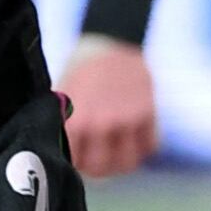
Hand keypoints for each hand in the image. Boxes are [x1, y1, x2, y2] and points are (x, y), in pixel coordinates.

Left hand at [59, 37, 162, 176]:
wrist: (110, 40)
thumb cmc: (80, 71)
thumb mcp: (62, 99)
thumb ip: (64, 128)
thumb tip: (60, 155)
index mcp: (75, 120)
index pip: (74, 163)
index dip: (72, 165)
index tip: (74, 158)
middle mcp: (102, 123)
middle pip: (101, 169)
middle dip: (95, 168)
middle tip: (94, 159)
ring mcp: (128, 119)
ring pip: (128, 163)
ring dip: (120, 162)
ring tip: (114, 154)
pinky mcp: (149, 112)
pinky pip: (150, 146)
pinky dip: (142, 148)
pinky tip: (132, 139)